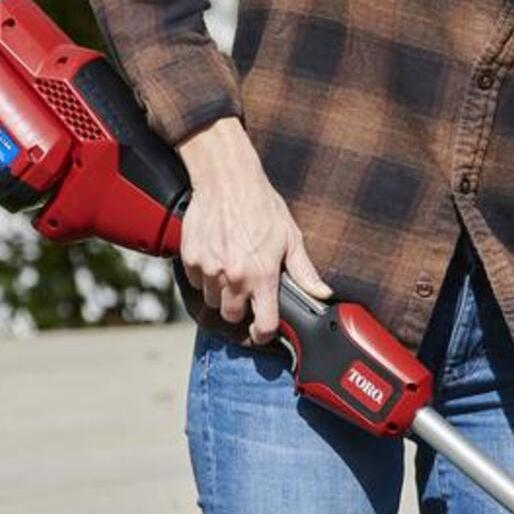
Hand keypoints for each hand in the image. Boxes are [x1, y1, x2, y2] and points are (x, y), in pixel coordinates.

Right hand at [178, 121, 326, 344]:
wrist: (227, 180)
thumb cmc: (261, 206)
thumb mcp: (291, 238)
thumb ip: (305, 272)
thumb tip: (323, 293)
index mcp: (262, 275)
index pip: (262, 324)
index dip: (264, 333)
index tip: (264, 331)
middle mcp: (233, 276)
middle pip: (232, 317)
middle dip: (240, 311)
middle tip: (248, 295)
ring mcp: (208, 268)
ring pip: (212, 301)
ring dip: (221, 294)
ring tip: (233, 273)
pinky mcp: (190, 258)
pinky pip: (196, 282)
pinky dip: (204, 277)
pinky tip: (217, 260)